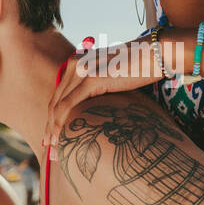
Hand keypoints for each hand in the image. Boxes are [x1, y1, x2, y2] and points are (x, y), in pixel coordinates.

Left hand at [42, 37, 164, 155]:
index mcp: (78, 64)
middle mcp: (75, 66)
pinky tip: (61, 138)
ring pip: (59, 105)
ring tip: (55, 150)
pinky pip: (69, 105)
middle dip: (50, 127)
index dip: (53, 117)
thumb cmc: (138, 68)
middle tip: (50, 149)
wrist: (154, 54)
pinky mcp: (90, 80)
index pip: (60, 95)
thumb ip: (98, 89)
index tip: (52, 137)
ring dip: (54, 130)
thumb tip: (94, 110)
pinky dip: (62, 123)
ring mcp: (81, 71)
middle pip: (56, 101)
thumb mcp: (111, 77)